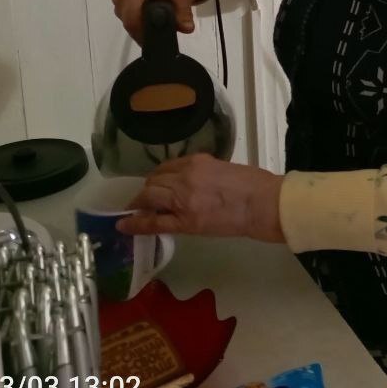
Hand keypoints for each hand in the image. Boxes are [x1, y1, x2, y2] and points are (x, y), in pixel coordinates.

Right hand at [111, 0, 216, 42]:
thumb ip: (184, 11)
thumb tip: (186, 28)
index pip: (131, 18)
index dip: (143, 32)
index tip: (158, 40)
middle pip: (128, 23)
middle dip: (144, 33)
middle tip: (161, 38)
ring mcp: (121, 2)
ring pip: (128, 24)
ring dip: (142, 30)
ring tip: (159, 30)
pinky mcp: (123, 7)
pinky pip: (129, 22)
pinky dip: (140, 27)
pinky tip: (152, 26)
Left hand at [117, 154, 284, 242]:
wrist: (263, 203)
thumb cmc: (254, 184)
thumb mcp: (225, 168)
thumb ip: (205, 172)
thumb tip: (194, 183)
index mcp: (197, 161)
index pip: (167, 167)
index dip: (159, 177)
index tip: (157, 183)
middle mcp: (184, 177)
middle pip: (154, 182)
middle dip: (147, 191)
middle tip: (145, 200)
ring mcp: (182, 200)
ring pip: (149, 198)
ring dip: (140, 204)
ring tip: (135, 211)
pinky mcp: (185, 222)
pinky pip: (153, 222)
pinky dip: (135, 224)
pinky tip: (123, 226)